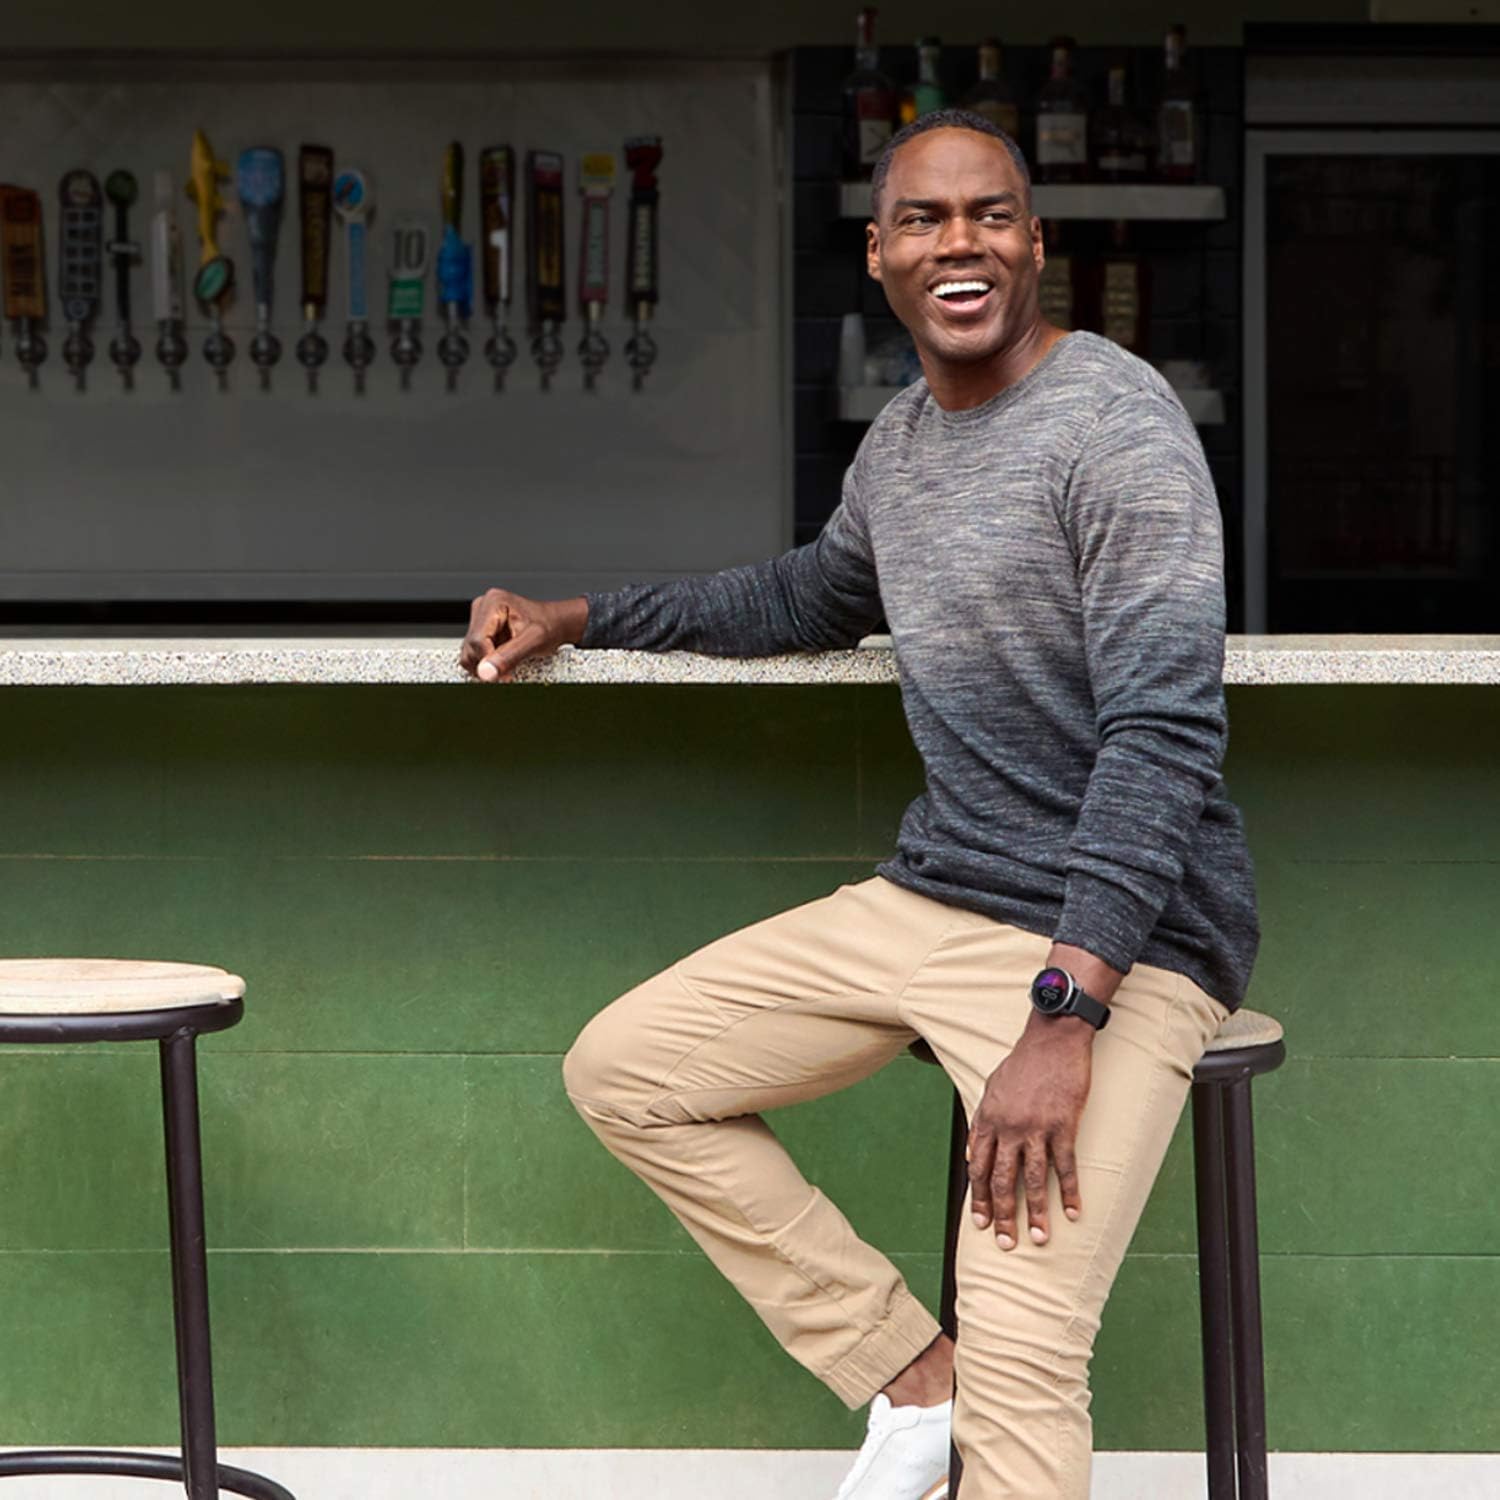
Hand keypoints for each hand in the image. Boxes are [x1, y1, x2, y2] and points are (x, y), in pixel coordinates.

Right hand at [459, 590, 587, 682]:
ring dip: (486, 664)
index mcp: (493, 602)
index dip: (488, 662)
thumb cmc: (550, 626)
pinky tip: (504, 658)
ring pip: (469, 652)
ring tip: (509, 661)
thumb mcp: (534, 642)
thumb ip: (509, 656)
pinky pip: (475, 653)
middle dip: (488, 664)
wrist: (557, 624)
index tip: (503, 676)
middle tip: (509, 671)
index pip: (477, 640)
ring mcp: (480, 618)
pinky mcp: (481, 630)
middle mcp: (483, 607)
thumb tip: (486, 672)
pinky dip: (488, 662)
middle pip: (471, 647)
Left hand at [967, 1016, 1093, 1249]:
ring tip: (1040, 1239)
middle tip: (1007, 1245)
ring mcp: (1035, 1128)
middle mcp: (1008, 1128)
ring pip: (1032, 1179)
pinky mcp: (1063, 1125)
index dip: (979, 1198)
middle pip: (1001, 1180)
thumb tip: (972, 1151)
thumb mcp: (991, 1088)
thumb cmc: (1023, 1064)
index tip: (981, 1223)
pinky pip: (1065, 1166)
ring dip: (1035, 1212)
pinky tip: (1074, 1213)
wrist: (1053, 1040)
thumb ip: (981, 1121)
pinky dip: (1070, 1192)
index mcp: (988, 1119)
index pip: (978, 1168)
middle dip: (1003, 1216)